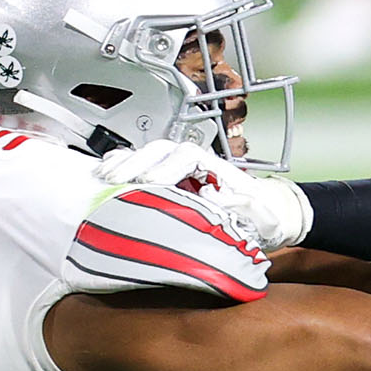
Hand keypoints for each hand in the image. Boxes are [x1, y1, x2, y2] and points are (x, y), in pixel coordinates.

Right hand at [97, 141, 310, 250]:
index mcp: (217, 169)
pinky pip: (141, 167)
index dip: (166, 168)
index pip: (187, 156)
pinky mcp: (168, 183)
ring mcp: (180, 172)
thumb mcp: (265, 216)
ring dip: (124, 163)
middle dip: (136, 163)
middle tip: (116, 180)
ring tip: (103, 176)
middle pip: (161, 151)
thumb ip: (247, 206)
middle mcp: (196, 166)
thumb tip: (215, 195)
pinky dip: (122, 167)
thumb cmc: (264, 218)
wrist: (267, 218)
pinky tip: (104, 175)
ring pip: (148, 156)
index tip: (151, 183)